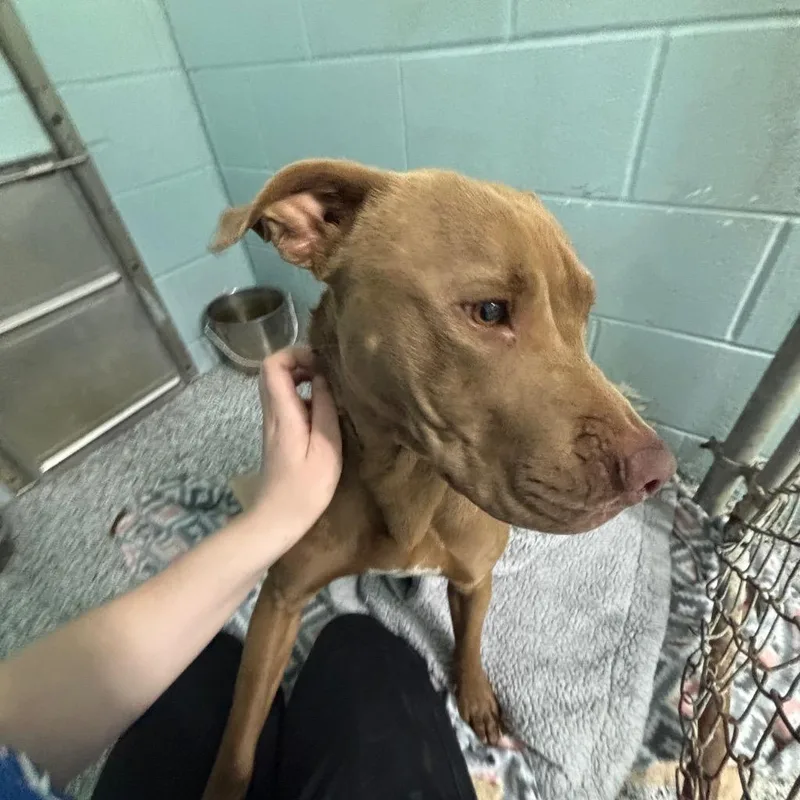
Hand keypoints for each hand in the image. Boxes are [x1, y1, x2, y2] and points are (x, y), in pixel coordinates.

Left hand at [255, 347, 342, 545]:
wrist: (278, 519)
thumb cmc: (305, 488)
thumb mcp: (326, 449)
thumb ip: (325, 409)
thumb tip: (324, 378)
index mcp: (282, 413)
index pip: (272, 364)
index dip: (295, 353)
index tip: (322, 363)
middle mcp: (272, 413)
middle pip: (273, 370)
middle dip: (301, 361)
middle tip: (329, 373)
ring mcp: (273, 423)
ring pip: (279, 385)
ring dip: (304, 379)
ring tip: (332, 390)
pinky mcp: (279, 433)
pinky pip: (287, 401)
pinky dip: (305, 396)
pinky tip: (326, 412)